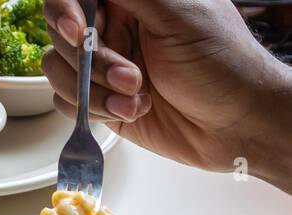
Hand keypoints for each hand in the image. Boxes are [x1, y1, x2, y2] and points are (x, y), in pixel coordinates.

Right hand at [43, 0, 291, 186]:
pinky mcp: (101, 102)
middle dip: (90, 62)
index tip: (77, 32)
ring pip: (60, 72)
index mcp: (133, 1)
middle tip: (131, 75)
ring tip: (136, 96)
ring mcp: (105, 67)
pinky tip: (133, 111)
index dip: (65, 11)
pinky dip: (95, 111)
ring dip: (94, 91)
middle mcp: (115, 29)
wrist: (234, 123)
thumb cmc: (222, 63)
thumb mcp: (179, 15)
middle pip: (61, 36)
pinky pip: (67, 104)